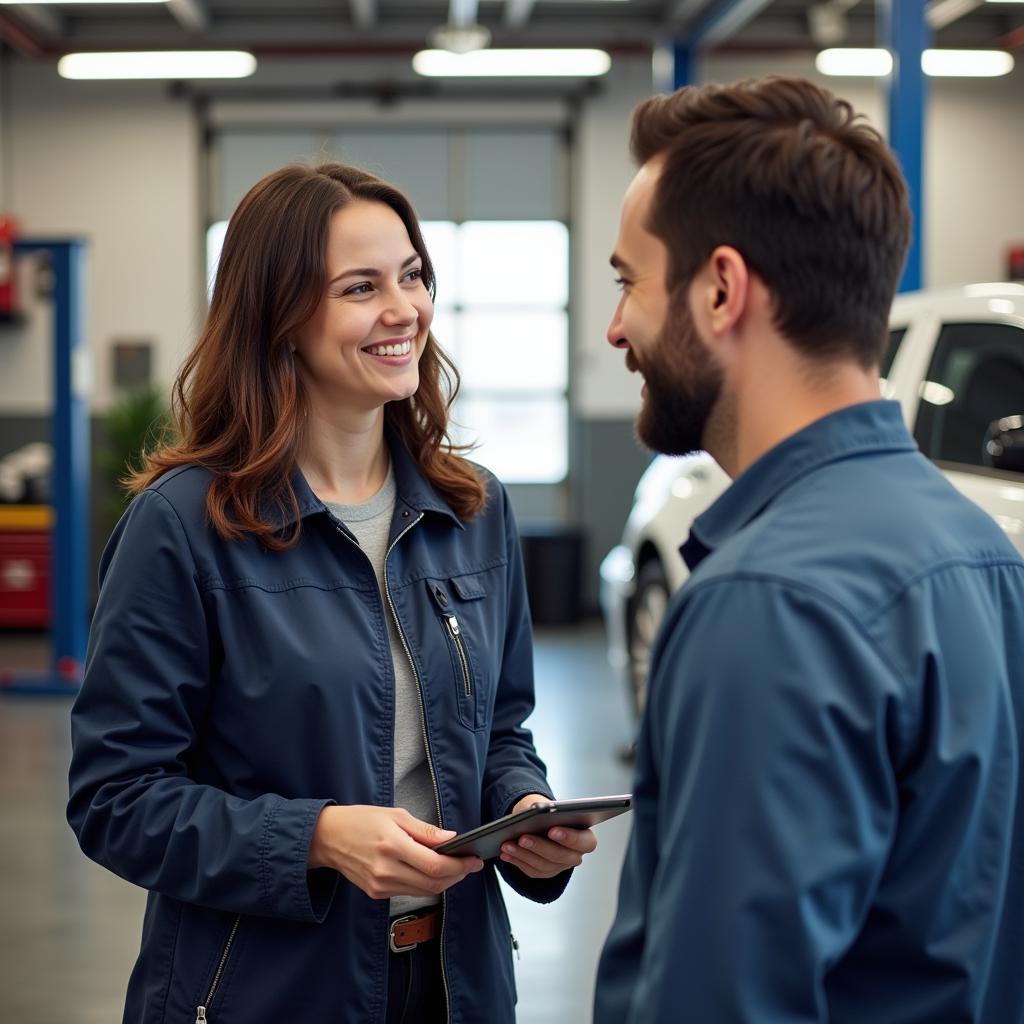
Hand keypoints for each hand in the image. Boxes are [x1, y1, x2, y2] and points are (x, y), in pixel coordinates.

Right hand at [308, 805, 483, 900]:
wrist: (327, 837)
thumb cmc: (361, 820)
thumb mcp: (395, 815)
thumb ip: (425, 830)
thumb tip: (452, 839)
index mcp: (392, 845)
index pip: (435, 865)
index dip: (459, 866)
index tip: (473, 860)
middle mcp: (386, 870)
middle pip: (433, 883)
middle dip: (457, 876)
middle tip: (469, 865)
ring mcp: (380, 885)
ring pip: (423, 891)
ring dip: (443, 882)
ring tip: (455, 868)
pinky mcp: (376, 893)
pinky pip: (408, 892)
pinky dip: (425, 884)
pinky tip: (431, 872)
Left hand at [499, 794, 597, 878]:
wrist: (544, 823)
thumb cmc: (551, 814)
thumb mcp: (553, 808)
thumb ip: (551, 812)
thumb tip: (538, 811)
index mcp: (585, 838)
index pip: (584, 842)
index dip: (569, 837)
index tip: (552, 830)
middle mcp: (575, 856)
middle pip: (560, 856)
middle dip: (539, 846)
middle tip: (522, 837)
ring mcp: (560, 867)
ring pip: (543, 865)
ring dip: (523, 854)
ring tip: (507, 844)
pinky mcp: (546, 873)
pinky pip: (531, 871)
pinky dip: (517, 860)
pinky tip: (505, 853)